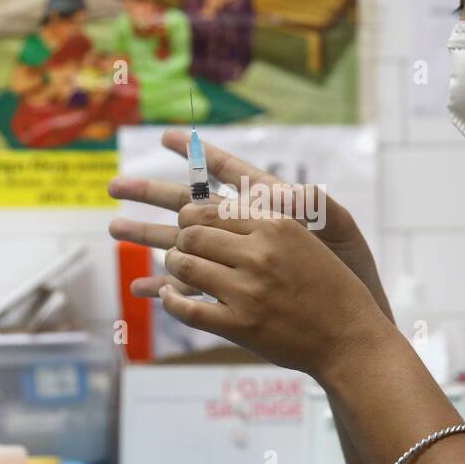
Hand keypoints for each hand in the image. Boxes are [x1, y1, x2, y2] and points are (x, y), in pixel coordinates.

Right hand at [108, 130, 388, 315]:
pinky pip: (192, 290)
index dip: (197, 154)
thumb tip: (292, 190)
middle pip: (191, 207)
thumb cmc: (349, 274)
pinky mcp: (233, 297)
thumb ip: (319, 208)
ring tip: (112, 230)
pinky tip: (141, 287)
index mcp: (269, 208)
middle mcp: (246, 232)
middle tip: (114, 187)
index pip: (227, 172)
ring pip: (183, 247)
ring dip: (147, 238)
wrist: (352, 326)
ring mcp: (236, 264)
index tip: (166, 137)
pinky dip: (166, 289)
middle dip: (152, 196)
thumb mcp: (342, 234)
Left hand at [161, 201, 389, 380]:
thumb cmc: (331, 289)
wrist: (350, 339)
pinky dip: (170, 300)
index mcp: (276, 225)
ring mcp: (248, 290)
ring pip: (184, 265)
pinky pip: (187, 308)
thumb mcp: (306, 241)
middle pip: (192, 233)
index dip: (191, 216)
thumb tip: (226, 208)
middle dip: (180, 239)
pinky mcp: (239, 325)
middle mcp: (260, 253)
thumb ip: (267, 221)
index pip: (212, 209)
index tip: (189, 224)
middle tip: (180, 248)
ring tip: (176, 269)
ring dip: (173, 266)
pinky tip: (168, 296)